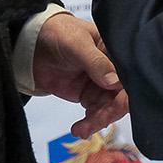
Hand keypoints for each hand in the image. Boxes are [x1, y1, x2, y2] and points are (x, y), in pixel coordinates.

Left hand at [31, 12, 128, 136]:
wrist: (32, 45)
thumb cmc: (58, 33)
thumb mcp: (77, 43)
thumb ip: (95, 62)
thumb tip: (114, 82)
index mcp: (118, 51)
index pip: (131, 74)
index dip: (127, 91)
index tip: (117, 104)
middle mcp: (114, 69)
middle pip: (122, 96)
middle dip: (110, 111)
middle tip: (96, 119)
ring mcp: (102, 84)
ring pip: (110, 108)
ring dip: (98, 121)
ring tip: (81, 129)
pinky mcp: (90, 96)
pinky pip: (96, 114)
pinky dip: (90, 124)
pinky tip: (80, 129)